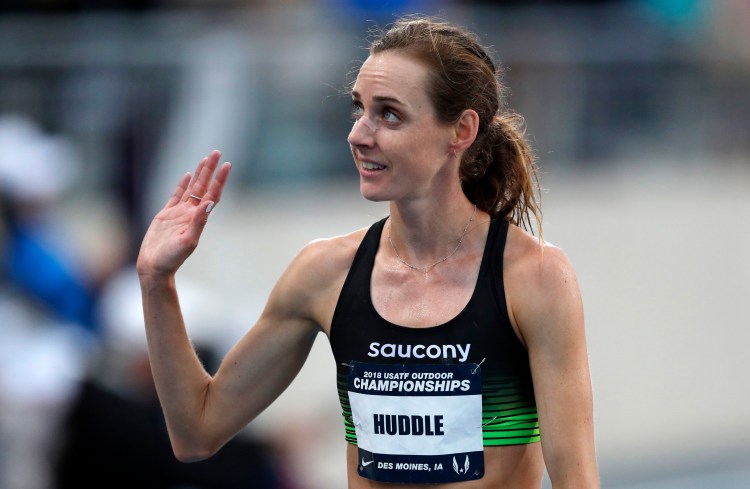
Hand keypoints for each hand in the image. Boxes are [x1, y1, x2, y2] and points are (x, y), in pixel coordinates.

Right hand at [137, 150, 230, 278]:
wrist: (155, 267)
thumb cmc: (172, 258)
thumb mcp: (188, 240)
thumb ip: (199, 222)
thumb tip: (209, 203)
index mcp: (199, 218)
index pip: (213, 194)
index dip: (220, 179)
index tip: (227, 165)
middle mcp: (191, 213)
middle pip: (204, 186)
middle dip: (211, 170)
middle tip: (217, 152)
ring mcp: (179, 213)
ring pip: (192, 188)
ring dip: (200, 174)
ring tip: (206, 159)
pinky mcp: (166, 215)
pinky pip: (176, 195)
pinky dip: (183, 185)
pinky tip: (188, 176)